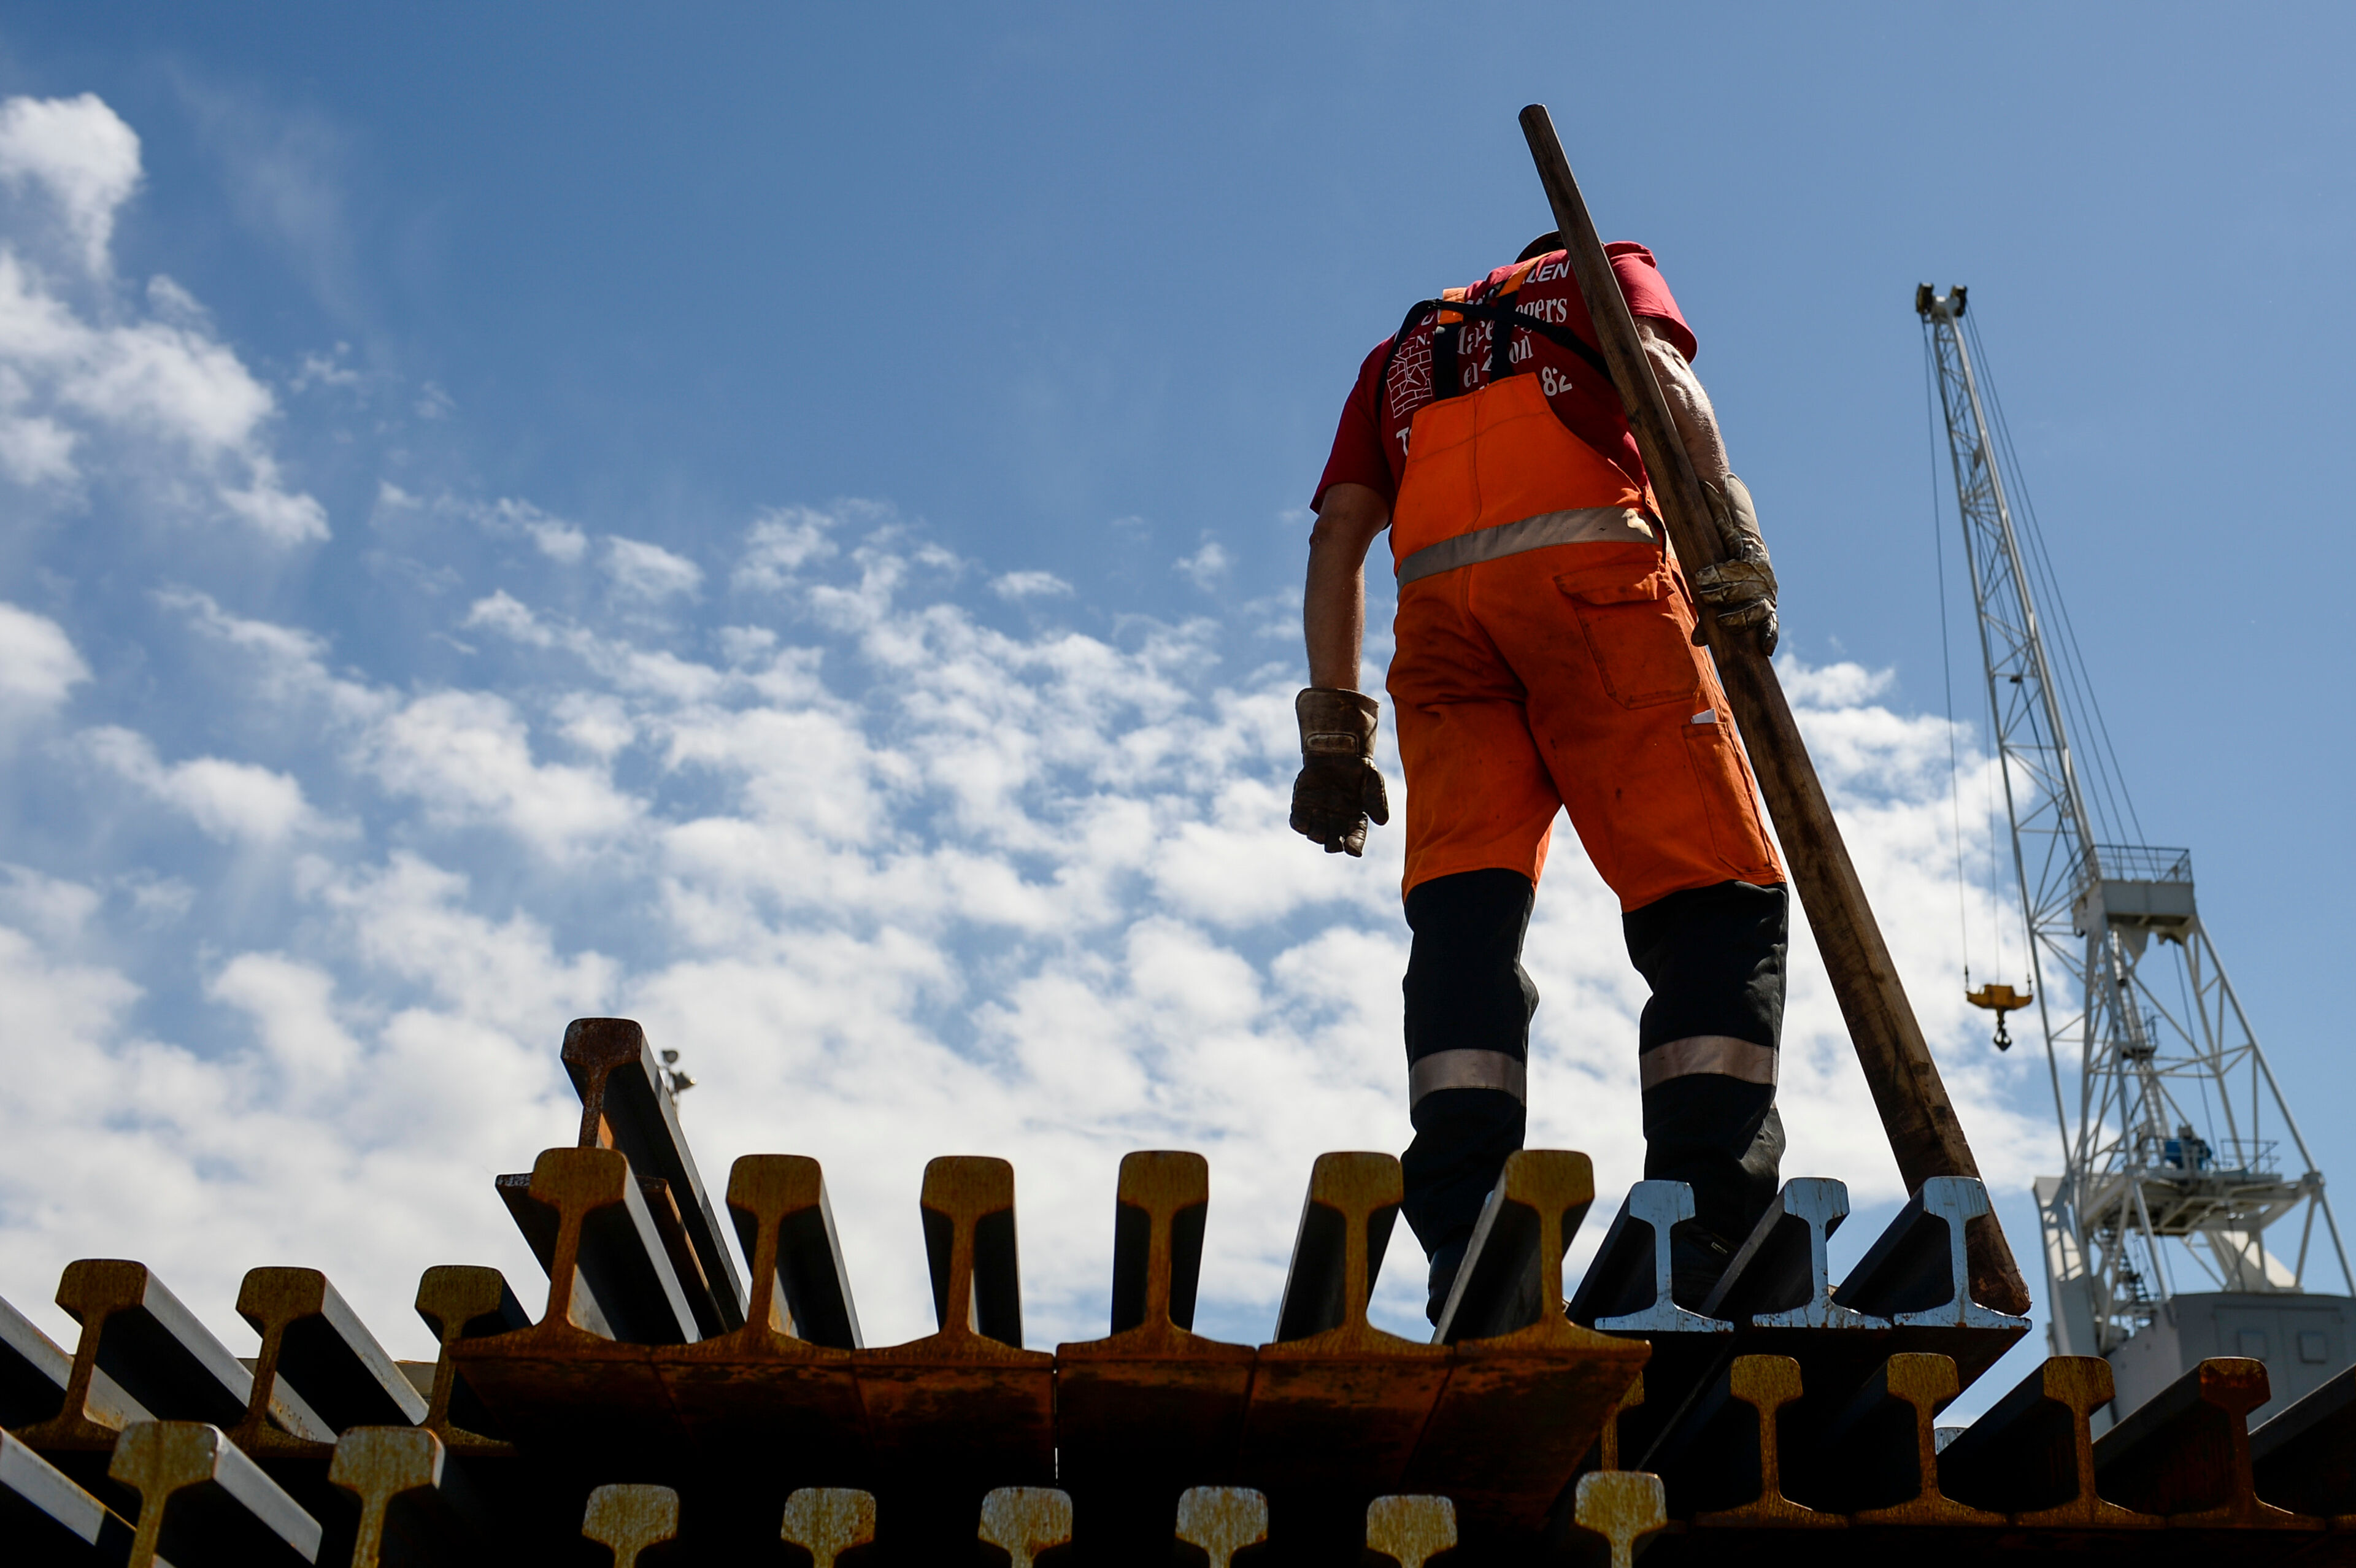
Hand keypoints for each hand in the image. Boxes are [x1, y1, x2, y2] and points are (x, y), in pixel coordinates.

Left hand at [1290, 688, 1389, 855]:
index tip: (1354, 850)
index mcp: (1355, 818)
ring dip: (1317, 833)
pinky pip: (1298, 822)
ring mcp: (1318, 814)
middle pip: (1334, 842)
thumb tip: (1382, 822)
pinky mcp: (1302, 806)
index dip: (1355, 845)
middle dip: (1334, 845)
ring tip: (1321, 817)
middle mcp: (1336, 820)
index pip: (1356, 837)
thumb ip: (1377, 799)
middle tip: (1333, 844)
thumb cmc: (1357, 766)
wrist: (1336, 749)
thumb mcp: (1372, 779)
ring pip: (1315, 834)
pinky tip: (1302, 821)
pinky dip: (1299, 824)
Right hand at [1692, 473, 1777, 654]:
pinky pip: (1738, 564)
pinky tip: (1704, 575)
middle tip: (1721, 621)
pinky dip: (1720, 571)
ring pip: (1745, 587)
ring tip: (1702, 592)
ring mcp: (1761, 571)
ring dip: (1723, 591)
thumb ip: (1710, 622)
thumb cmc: (1725, 577)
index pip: (1771, 624)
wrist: (1733, 531)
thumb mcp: (1717, 602)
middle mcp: (1766, 588)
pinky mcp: (1752, 550)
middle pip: (1758, 608)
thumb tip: (1699, 642)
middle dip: (1741, 617)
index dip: (1770, 635)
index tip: (1766, 650)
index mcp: (1763, 603)